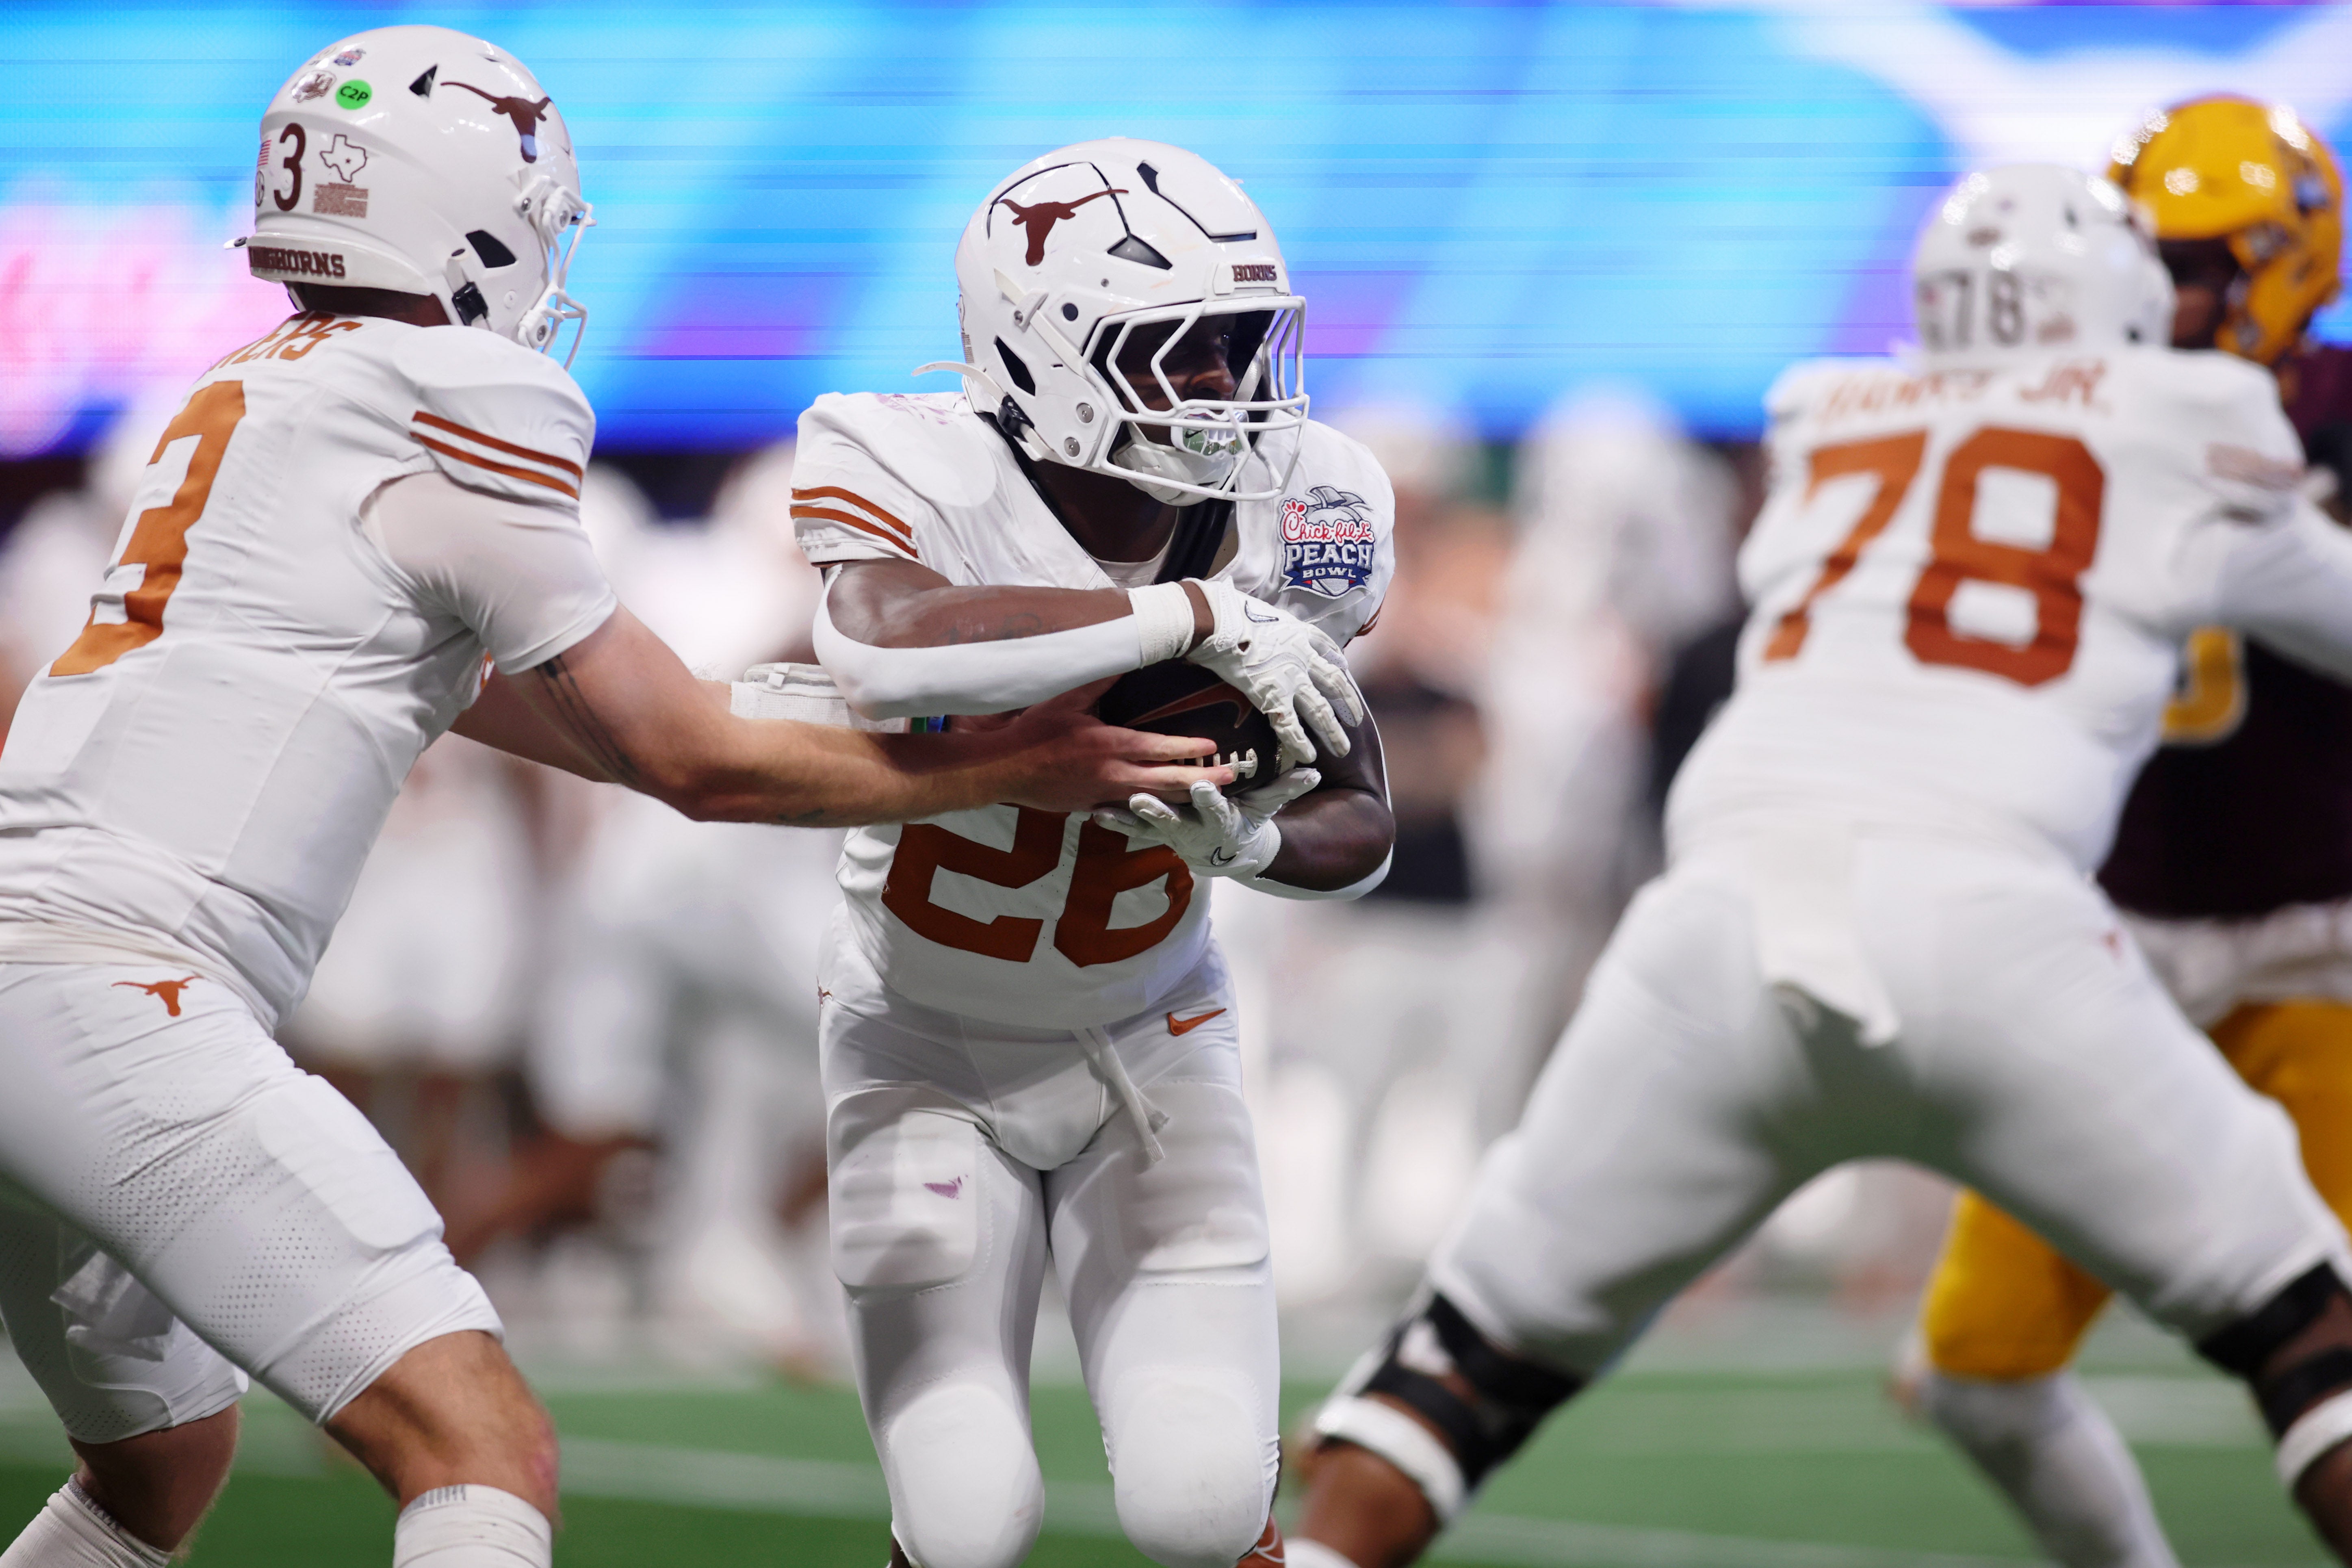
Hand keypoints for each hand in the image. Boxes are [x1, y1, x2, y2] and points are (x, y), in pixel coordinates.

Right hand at [995, 685, 1233, 813]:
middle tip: (1229, 779)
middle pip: (1168, 782)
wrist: (1004, 770)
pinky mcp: (1094, 808)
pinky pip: (1131, 812)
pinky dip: (1154, 811)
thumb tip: (1127, 654)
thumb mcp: (1067, 698)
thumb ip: (1100, 679)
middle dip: (1202, 781)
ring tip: (1210, 796)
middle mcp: (1113, 775)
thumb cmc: (1034, 731)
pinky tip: (1170, 812)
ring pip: (1154, 802)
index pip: (1160, 749)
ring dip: (1184, 799)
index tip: (1213, 746)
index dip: (1190, 749)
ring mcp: (1105, 796)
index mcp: (1110, 745)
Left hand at [1092, 769, 1321, 879]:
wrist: (1229, 854)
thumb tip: (1311, 772)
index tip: (1202, 787)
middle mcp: (1192, 828)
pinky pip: (1131, 828)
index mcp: (1219, 819)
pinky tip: (1092, 810)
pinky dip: (1113, 820)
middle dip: (1157, 810)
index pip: (1215, 808)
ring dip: (1126, 819)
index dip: (1209, 799)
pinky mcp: (1153, 832)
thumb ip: (1286, 789)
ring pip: (1146, 826)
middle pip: (1173, 819)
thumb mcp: (1268, 807)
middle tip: (1140, 799)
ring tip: (1105, 810)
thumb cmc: (1248, 819)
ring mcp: (1170, 833)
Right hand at [1184, 579, 1364, 770]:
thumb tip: (1252, 618)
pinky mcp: (1271, 695)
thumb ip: (1264, 619)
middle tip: (1356, 722)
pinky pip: (1290, 725)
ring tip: (1342, 749)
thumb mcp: (1256, 606)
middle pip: (1333, 684)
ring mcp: (1289, 677)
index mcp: (1299, 632)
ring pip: (1319, 710)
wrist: (1215, 619)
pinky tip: (1309, 755)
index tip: (1345, 673)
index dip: (1338, 663)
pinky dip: (1300, 742)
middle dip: (1347, 704)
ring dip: (1332, 731)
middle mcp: (1301, 655)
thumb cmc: (1227, 609)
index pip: (1328, 649)